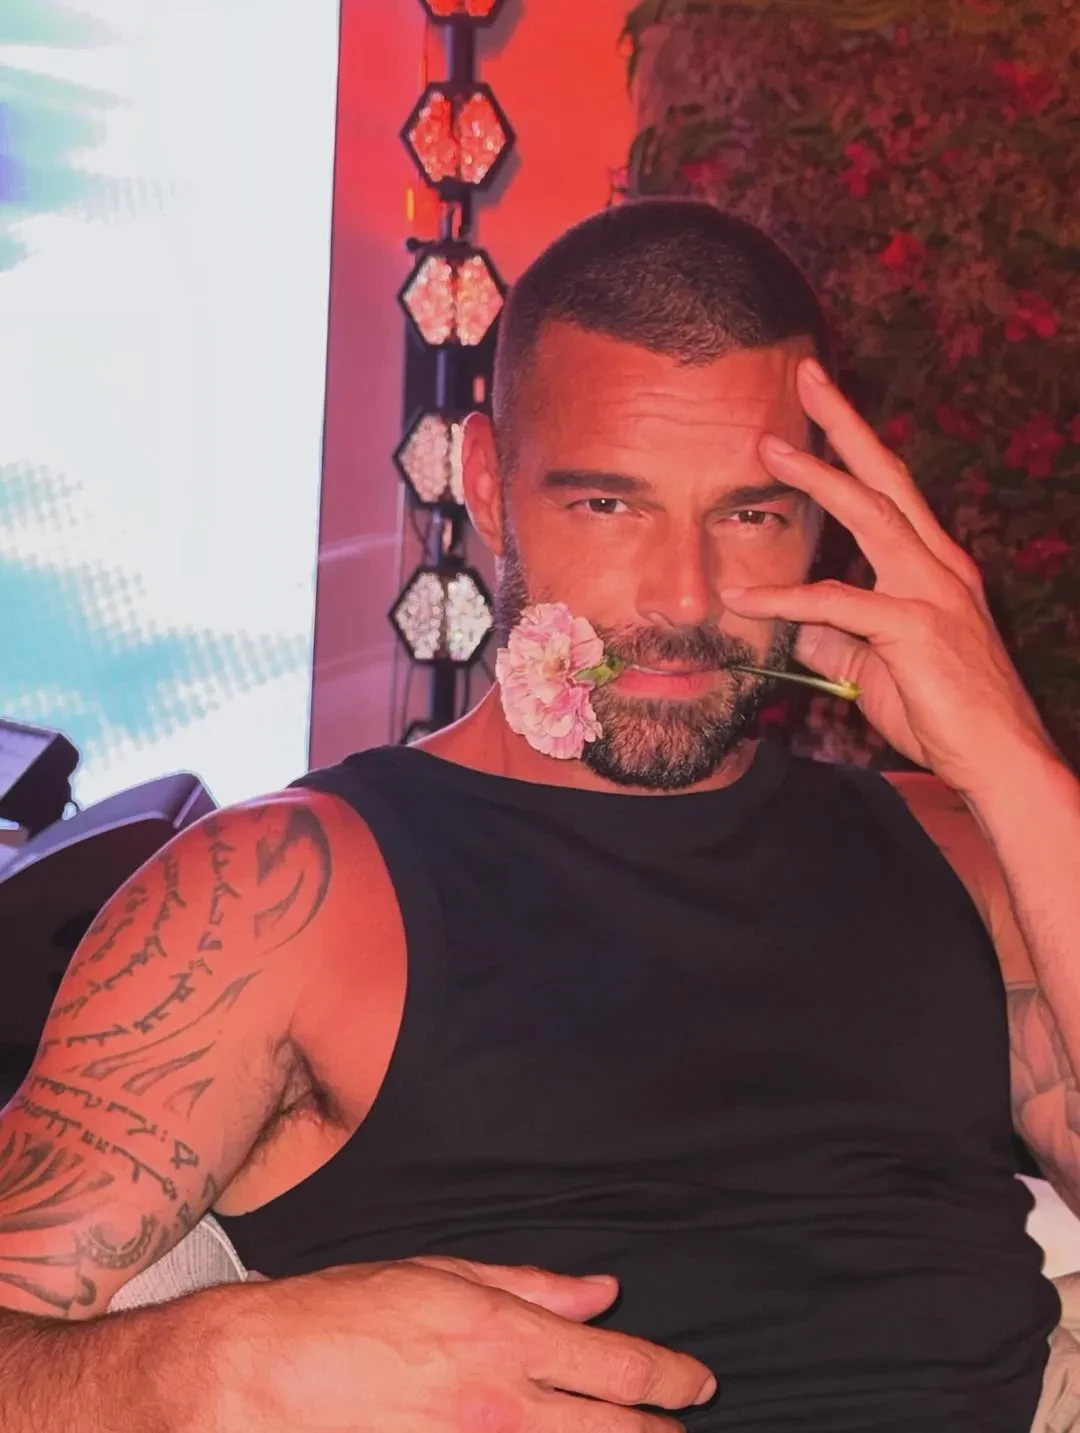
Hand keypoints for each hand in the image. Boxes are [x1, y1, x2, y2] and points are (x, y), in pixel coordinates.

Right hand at [198, 1255, 715, 1431]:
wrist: (266, 1376)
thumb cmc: (350, 1312)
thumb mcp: (445, 1275)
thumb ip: (531, 1286)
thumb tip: (599, 1293)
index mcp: (506, 1337)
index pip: (618, 1366)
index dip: (670, 1376)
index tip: (697, 1383)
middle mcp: (504, 1405)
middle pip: (613, 1432)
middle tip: (687, 1429)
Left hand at [721, 357, 1055, 795]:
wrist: (999, 759)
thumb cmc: (945, 714)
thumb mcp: (878, 666)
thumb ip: (837, 637)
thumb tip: (793, 621)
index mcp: (935, 567)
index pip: (894, 492)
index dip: (857, 446)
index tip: (821, 406)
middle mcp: (940, 566)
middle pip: (889, 478)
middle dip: (846, 424)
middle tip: (807, 377)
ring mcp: (933, 592)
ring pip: (872, 516)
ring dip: (819, 478)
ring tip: (770, 450)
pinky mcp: (916, 629)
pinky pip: (840, 603)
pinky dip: (789, 596)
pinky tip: (745, 595)